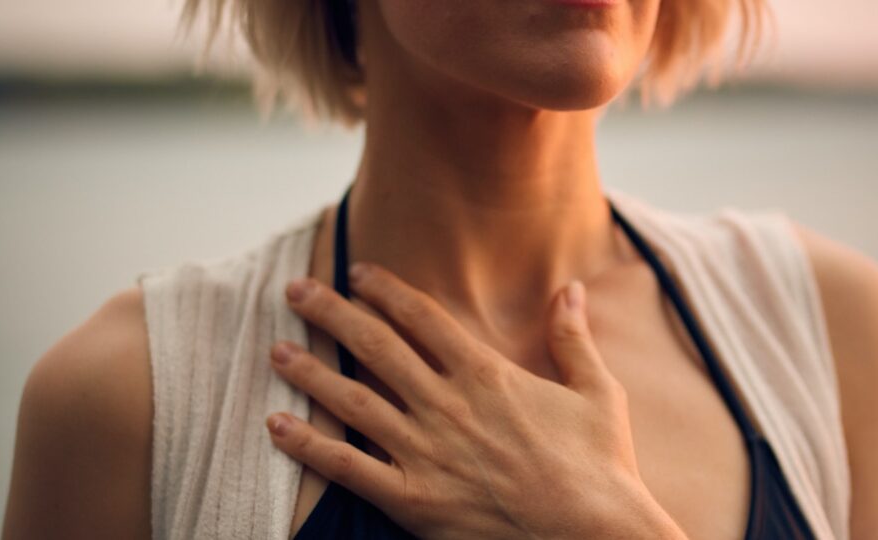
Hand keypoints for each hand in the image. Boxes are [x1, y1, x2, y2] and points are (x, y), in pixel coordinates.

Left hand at [266, 264, 684, 538]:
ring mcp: (426, 453)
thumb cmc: (601, 466)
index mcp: (486, 375)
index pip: (422, 317)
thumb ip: (573, 336)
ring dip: (309, 372)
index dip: (384, 290)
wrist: (594, 536)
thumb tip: (572, 287)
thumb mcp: (597, 392)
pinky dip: (308, 446)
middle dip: (331, 313)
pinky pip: (348, 468)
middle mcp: (447, 406)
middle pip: (375, 346)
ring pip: (353, 401)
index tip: (357, 272)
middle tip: (296, 291)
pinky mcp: (413, 501)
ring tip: (276, 350)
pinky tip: (276, 425)